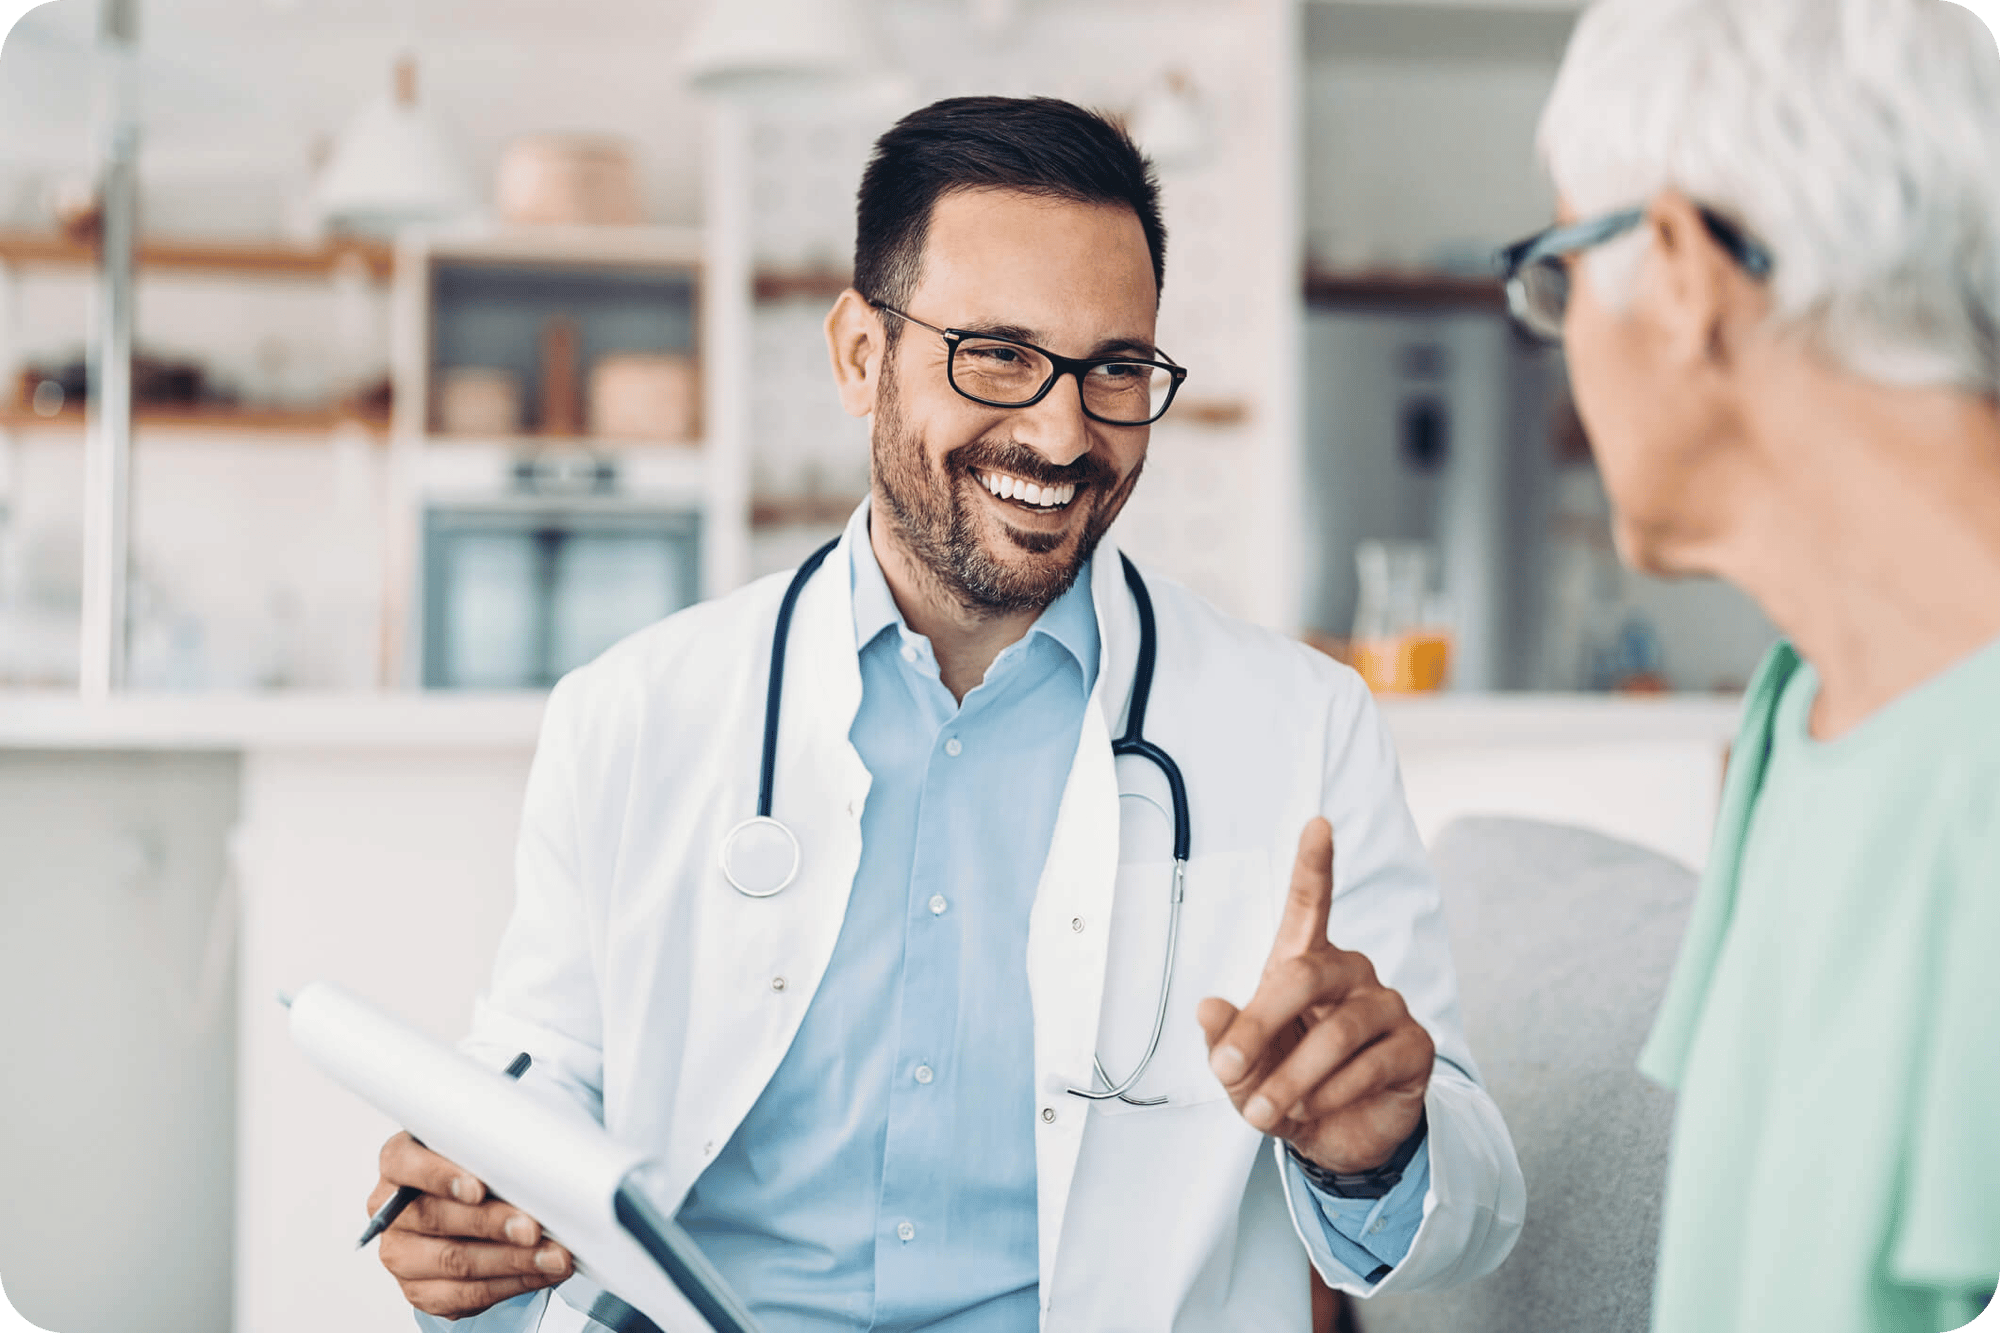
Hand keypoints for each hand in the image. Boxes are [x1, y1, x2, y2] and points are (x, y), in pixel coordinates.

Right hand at [369, 1131, 573, 1317]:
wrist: (471, 1209)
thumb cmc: (478, 1169)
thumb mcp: (479, 1148)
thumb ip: (491, 1149)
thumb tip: (535, 1162)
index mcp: (398, 1162)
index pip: (407, 1165)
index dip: (441, 1177)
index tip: (478, 1189)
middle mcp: (394, 1211)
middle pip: (437, 1218)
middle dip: (492, 1224)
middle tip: (532, 1228)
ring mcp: (403, 1254)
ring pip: (455, 1262)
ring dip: (511, 1260)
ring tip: (552, 1256)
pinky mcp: (422, 1290)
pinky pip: (466, 1294)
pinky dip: (511, 1284)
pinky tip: (540, 1273)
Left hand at [1197, 818, 1432, 1172]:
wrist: (1337, 1140)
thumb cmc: (1284, 1086)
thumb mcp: (1242, 1070)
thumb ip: (1225, 1040)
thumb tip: (1207, 1006)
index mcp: (1305, 963)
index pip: (1310, 904)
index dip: (1314, 864)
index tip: (1317, 822)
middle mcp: (1351, 973)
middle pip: (1304, 977)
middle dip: (1260, 1025)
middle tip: (1227, 1069)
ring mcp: (1388, 1006)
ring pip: (1337, 1032)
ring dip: (1293, 1078)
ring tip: (1264, 1113)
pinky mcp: (1415, 1047)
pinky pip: (1370, 1065)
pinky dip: (1331, 1094)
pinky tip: (1313, 1111)